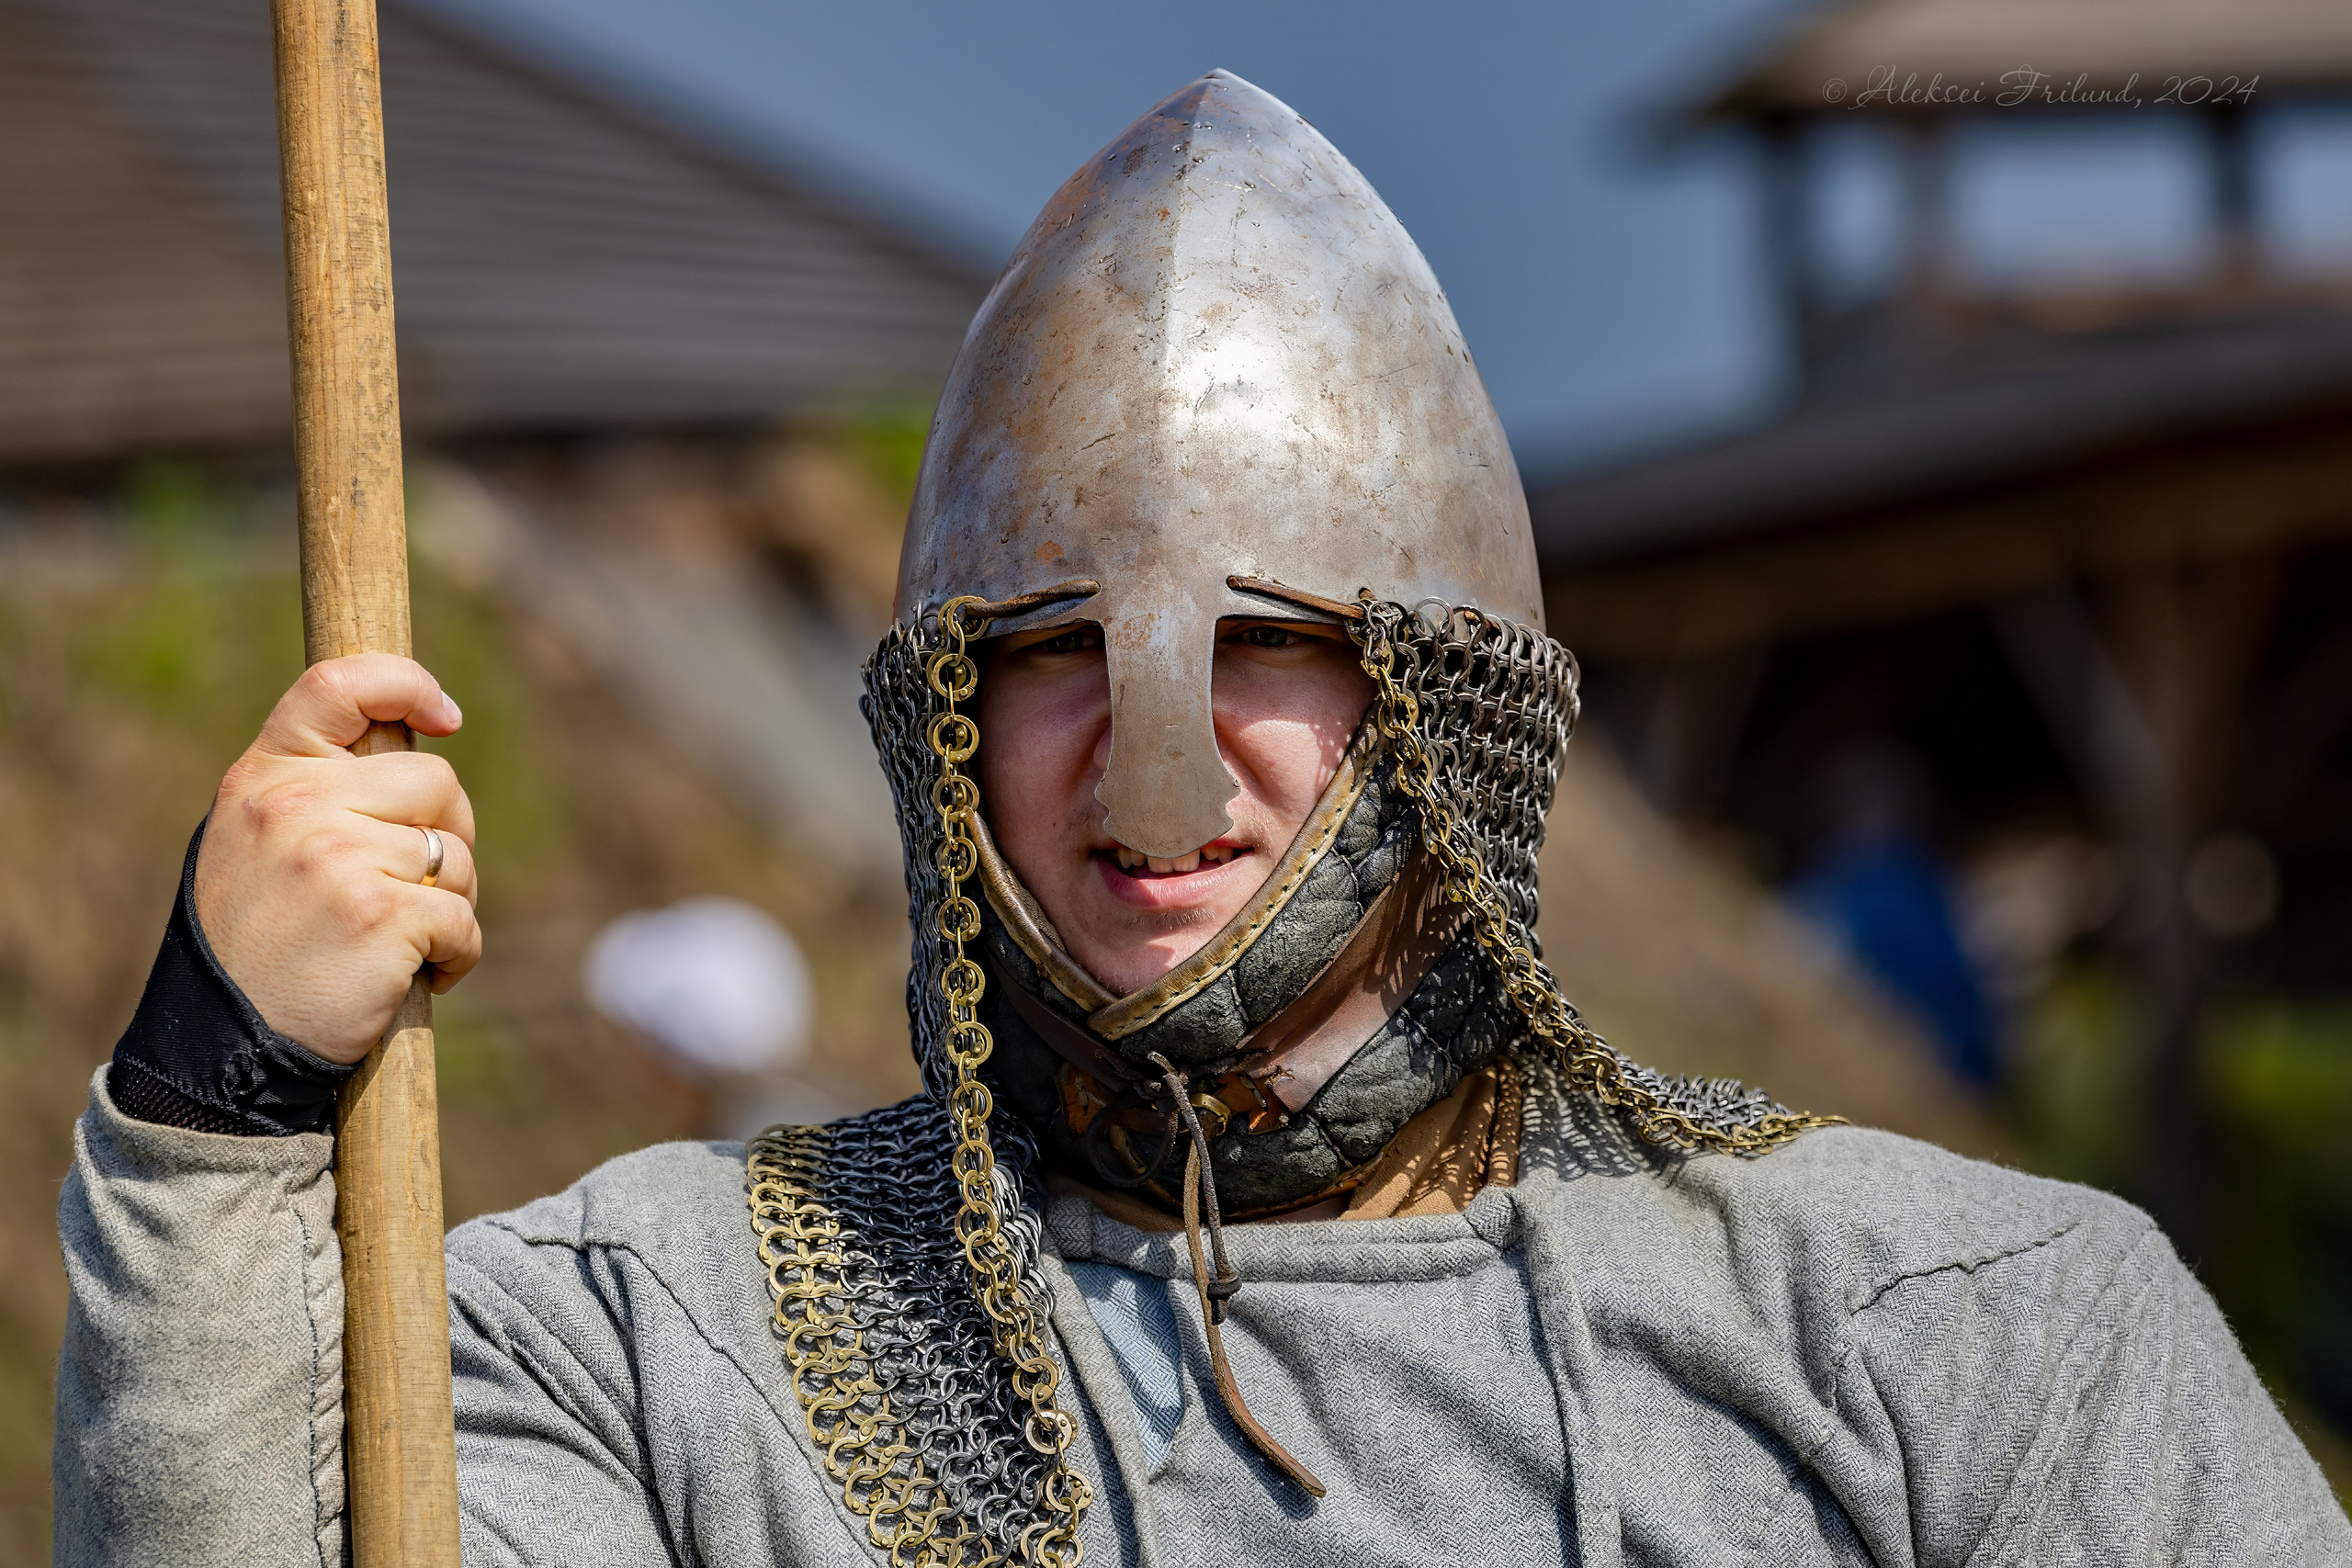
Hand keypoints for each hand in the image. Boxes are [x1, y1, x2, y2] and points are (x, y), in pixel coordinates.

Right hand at [193, 654, 478, 1063]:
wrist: (226, 1047)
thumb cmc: (256, 944)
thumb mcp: (256, 844)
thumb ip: (317, 791)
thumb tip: (419, 742)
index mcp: (265, 775)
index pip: (340, 685)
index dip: (406, 683)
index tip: (445, 716)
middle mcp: (297, 805)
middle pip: (435, 780)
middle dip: (447, 833)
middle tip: (418, 885)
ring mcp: (337, 857)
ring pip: (456, 855)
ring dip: (450, 903)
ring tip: (401, 941)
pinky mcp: (380, 915)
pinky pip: (462, 918)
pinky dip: (458, 953)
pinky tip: (420, 975)